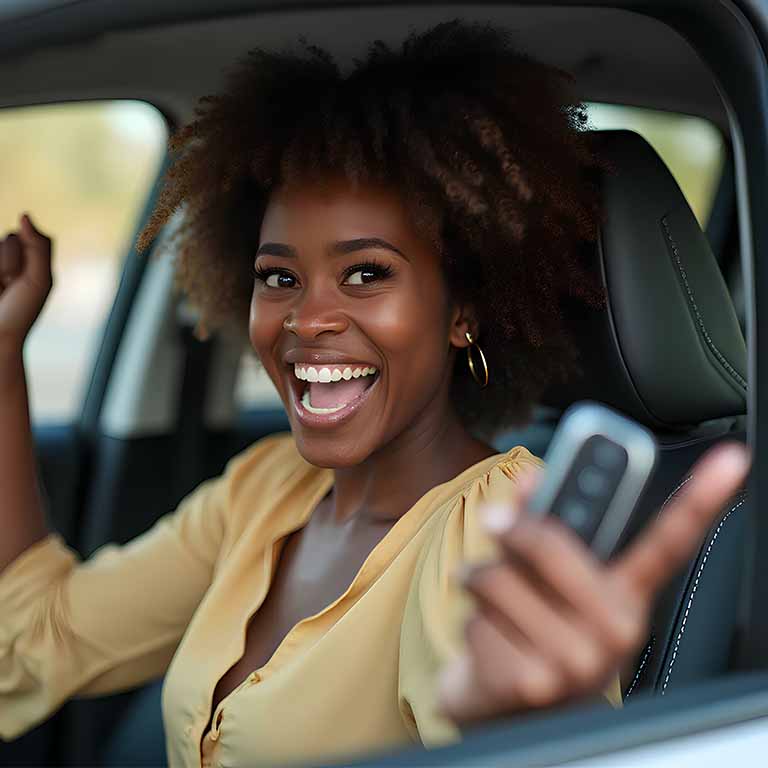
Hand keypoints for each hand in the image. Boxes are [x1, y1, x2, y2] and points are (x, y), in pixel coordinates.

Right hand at [0, 214, 52, 348]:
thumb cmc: (20, 312)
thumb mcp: (39, 280)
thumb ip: (38, 247)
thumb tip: (24, 214)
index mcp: (24, 259)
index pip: (19, 236)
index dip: (21, 256)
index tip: (22, 280)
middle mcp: (4, 259)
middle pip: (7, 239)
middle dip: (9, 263)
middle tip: (10, 287)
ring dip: (1, 269)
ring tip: (0, 290)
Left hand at [437, 442, 750, 724]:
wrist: (511, 711)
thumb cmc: (534, 633)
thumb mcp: (544, 576)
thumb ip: (539, 521)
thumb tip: (530, 478)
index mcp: (625, 599)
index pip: (667, 545)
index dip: (699, 500)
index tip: (729, 460)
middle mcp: (612, 633)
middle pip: (547, 543)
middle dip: (510, 531)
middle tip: (498, 526)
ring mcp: (573, 663)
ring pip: (497, 577)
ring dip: (479, 582)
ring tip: (494, 606)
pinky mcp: (529, 684)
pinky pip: (474, 616)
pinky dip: (468, 621)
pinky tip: (491, 644)